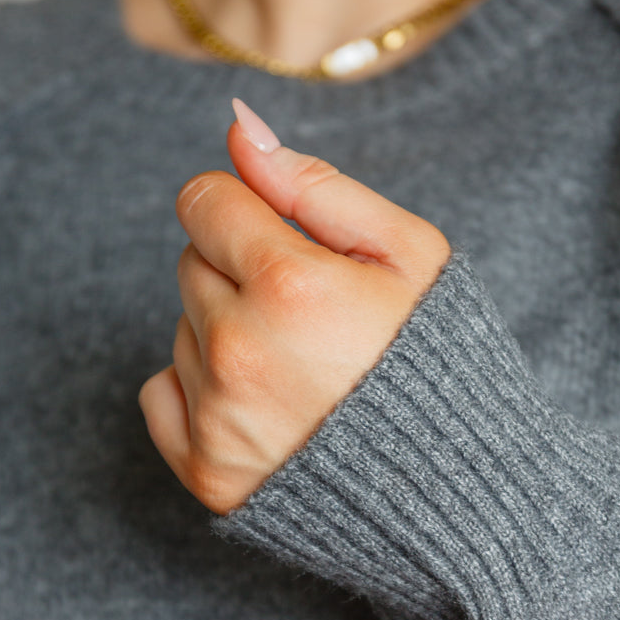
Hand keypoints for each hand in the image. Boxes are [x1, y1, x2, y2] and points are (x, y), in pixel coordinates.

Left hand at [140, 100, 450, 513]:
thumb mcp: (408, 253)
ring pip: (183, 328)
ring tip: (304, 369)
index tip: (290, 244)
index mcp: (289, 286)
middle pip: (191, 263)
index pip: (203, 200)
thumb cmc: (441, 362)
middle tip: (313, 318)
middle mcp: (239, 351)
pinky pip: (162, 391)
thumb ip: (315, 184)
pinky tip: (267, 404)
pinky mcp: (205, 472)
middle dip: (242, 273)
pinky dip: (200, 390)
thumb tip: (239, 127)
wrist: (458, 491)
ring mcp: (216, 418)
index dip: (249, 212)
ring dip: (228, 333)